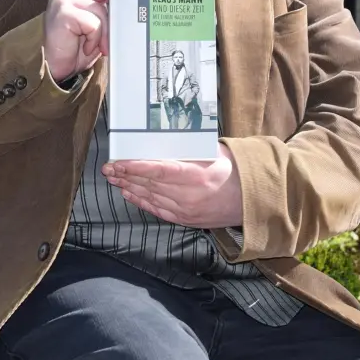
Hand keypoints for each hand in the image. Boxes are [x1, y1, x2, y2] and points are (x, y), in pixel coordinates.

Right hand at [42, 0, 146, 81]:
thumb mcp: (95, 31)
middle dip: (121, 7)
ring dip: (104, 33)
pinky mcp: (63, 13)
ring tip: (99, 47)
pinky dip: (94, 38)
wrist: (55, 71)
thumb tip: (131, 12)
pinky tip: (85, 48)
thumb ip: (106, 17)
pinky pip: (92, 23)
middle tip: (136, 18)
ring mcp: (63, 2)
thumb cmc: (74, 52)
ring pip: (100, 10)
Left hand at [104, 143, 243, 228]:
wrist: (251, 199)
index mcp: (196, 175)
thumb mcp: (213, 153)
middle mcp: (188, 195)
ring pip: (150, 197)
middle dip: (125, 176)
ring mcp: (186, 210)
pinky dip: (141, 202)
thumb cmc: (233, 171)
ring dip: (129, 188)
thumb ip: (187, 149)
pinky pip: (158, 210)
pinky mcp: (186, 219)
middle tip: (108, 168)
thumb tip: (161, 140)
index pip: (158, 171)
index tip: (119, 162)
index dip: (135, 168)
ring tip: (114, 179)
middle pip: (149, 185)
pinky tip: (129, 194)